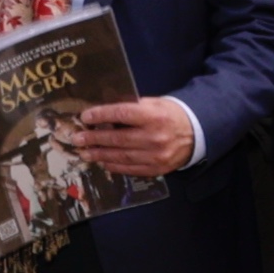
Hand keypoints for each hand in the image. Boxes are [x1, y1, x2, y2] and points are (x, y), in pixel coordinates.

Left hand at [71, 97, 201, 180]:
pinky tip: (103, 162)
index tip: (85, 117)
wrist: (195, 133)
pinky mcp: (157, 169)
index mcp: (154, 116)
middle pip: (118, 138)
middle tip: (77, 139)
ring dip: (100, 155)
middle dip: (94, 139)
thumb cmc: (169, 114)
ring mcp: (156, 155)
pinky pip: (131, 169)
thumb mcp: (154, 103)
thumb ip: (131, 107)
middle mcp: (154, 137)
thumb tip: (102, 111)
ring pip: (122, 156)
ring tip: (85, 153)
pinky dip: (115, 166)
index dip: (101, 115)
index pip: (122, 114)